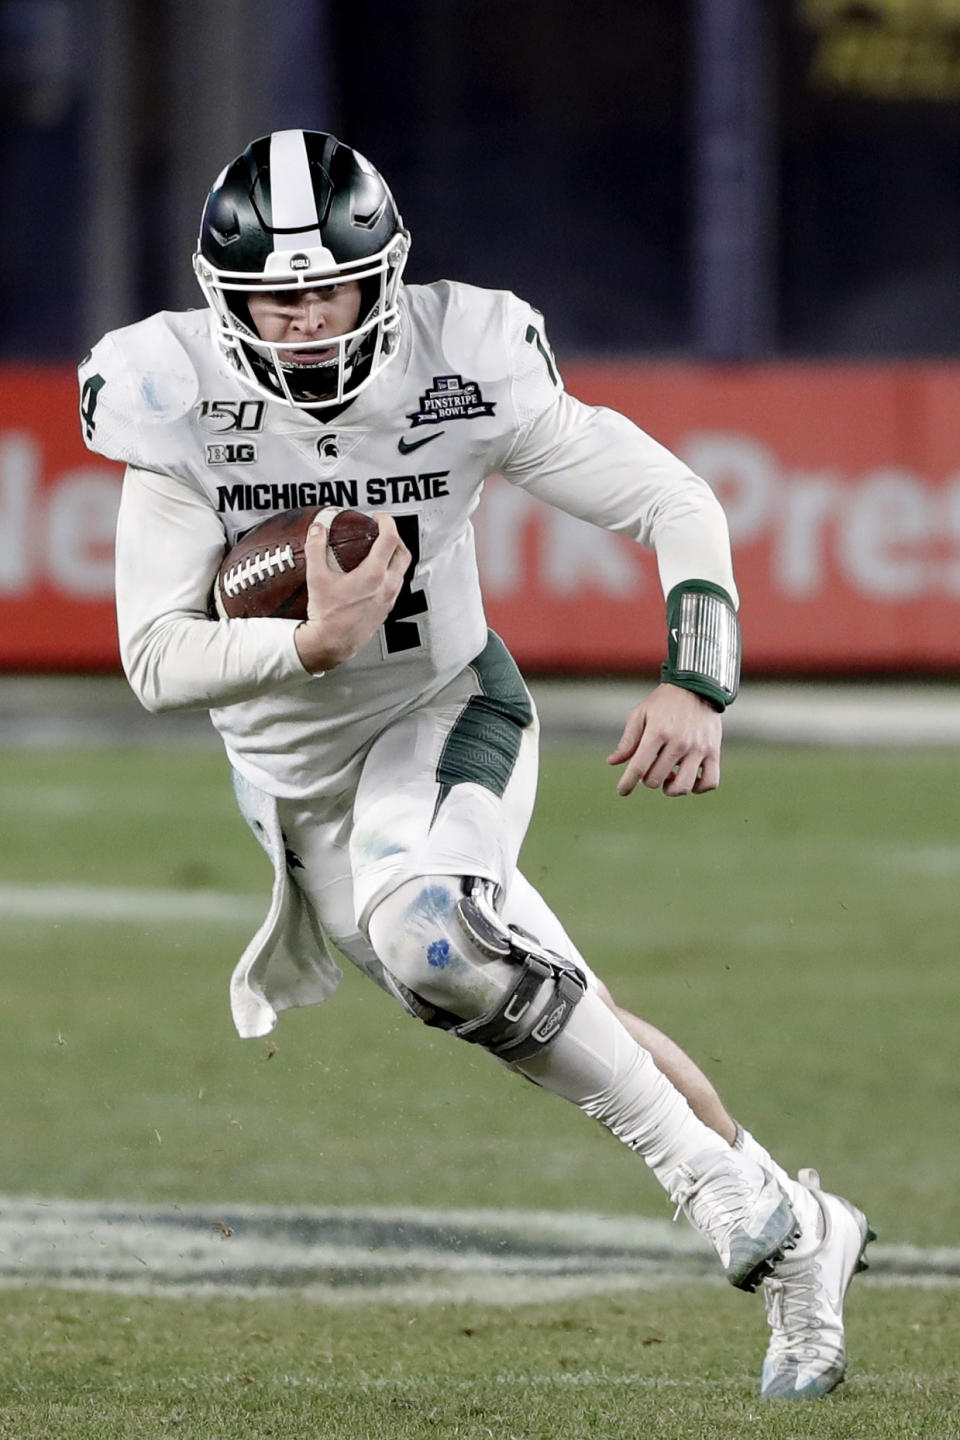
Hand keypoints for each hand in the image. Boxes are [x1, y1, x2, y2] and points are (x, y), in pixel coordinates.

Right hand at [294, 514, 409, 671]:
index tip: (379, 518)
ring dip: (395, 556)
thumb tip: (317, 530)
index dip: (387, 523)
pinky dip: (390, 572)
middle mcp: (387, 586)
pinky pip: (395, 585)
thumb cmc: (327, 616)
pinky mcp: (386, 609)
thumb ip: (316, 549)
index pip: (390, 539)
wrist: (332, 643)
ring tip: (380, 550)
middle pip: (403, 553)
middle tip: (383, 531)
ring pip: (402, 570)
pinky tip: (375, 574)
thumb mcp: (316, 577)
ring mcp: (389, 599)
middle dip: (396, 537)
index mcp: (374, 575)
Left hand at [606, 682, 721, 796]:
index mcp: (658, 732)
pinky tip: (690, 780)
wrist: (697, 687)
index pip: (638, 767)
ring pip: (683, 787)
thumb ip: (628, 741)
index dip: (627, 783)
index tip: (622, 791)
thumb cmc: (664, 702)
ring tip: (669, 778)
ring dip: (671, 789)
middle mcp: (679, 742)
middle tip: (650, 770)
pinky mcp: (714, 751)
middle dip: (648, 779)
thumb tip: (612, 762)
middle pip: (656, 779)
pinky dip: (698, 788)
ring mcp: (699, 748)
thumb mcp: (641, 715)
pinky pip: (710, 782)